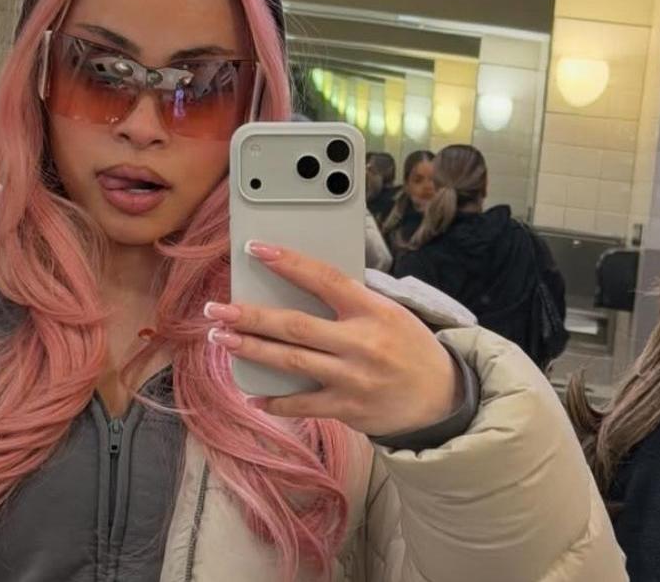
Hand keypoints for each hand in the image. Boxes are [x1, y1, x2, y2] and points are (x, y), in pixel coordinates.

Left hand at [205, 242, 459, 437]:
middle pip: (295, 326)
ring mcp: (353, 379)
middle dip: (250, 316)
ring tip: (220, 338)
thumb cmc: (410, 348)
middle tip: (216, 308)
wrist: (443, 399)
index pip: (325, 279)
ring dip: (250, 349)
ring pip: (291, 362)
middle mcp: (361, 343)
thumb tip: (299, 282)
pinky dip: (275, 401)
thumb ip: (350, 300)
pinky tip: (252, 395)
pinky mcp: (348, 409)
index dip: (288, 262)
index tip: (256, 249)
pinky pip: (303, 405)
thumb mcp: (390, 312)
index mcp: (373, 310)